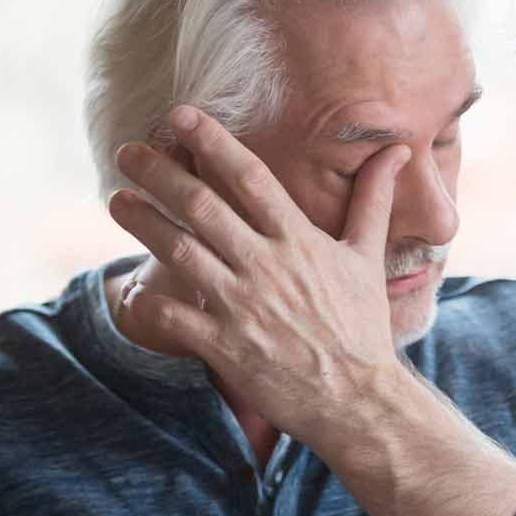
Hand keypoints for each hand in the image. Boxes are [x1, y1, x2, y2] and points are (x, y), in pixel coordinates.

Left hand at [107, 105, 412, 448]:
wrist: (358, 399)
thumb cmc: (362, 327)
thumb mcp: (367, 258)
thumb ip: (373, 200)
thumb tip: (398, 151)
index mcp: (298, 239)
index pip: (248, 177)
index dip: (211, 141)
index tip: (180, 115)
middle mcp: (266, 266)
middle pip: (201, 205)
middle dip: (158, 172)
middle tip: (126, 151)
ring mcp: (242, 306)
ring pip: (179, 251)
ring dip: (141, 221)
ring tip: (117, 199)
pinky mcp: (225, 345)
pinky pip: (172, 315)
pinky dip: (147, 299)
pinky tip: (131, 286)